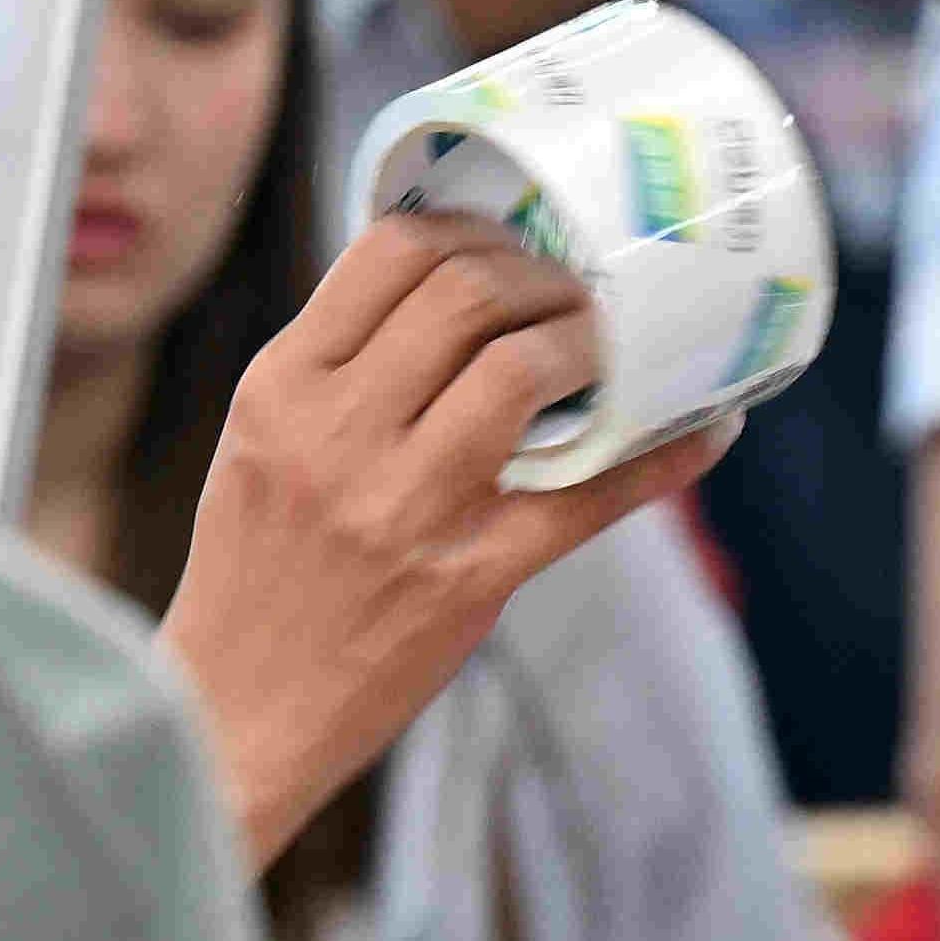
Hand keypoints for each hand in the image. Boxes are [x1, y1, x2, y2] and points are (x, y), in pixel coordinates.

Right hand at [162, 209, 727, 868]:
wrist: (233, 711)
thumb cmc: (254, 572)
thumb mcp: (260, 443)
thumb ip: (341, 369)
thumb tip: (454, 294)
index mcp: (283, 387)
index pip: (391, 252)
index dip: (473, 229)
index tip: (511, 248)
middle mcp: (339, 434)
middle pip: (466, 295)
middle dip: (541, 278)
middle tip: (575, 297)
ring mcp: (406, 506)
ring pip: (520, 370)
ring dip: (585, 343)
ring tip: (606, 352)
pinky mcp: (471, 577)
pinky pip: (590, 496)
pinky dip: (662, 456)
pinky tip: (706, 431)